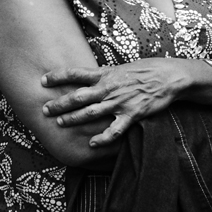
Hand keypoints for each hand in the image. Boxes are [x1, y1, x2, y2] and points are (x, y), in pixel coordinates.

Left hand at [41, 59, 182, 146]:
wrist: (168, 76)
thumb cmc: (144, 70)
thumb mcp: (119, 68)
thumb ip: (101, 75)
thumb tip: (84, 77)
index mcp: (104, 74)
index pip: (75, 73)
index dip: (58, 76)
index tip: (42, 80)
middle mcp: (108, 88)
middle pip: (78, 96)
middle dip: (59, 103)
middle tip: (45, 109)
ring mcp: (119, 102)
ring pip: (91, 112)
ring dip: (74, 119)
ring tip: (61, 123)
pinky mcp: (132, 114)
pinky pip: (115, 129)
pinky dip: (103, 138)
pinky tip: (92, 143)